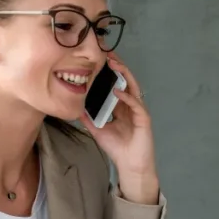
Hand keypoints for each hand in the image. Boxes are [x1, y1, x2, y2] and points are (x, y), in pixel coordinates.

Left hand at [80, 53, 158, 203]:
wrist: (131, 166)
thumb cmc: (117, 148)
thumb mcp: (97, 129)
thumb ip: (88, 117)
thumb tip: (74, 106)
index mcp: (122, 106)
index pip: (116, 83)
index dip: (110, 71)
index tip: (99, 58)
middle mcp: (131, 105)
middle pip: (126, 80)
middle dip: (118, 66)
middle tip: (107, 52)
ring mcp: (139, 110)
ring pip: (133, 87)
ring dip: (124, 74)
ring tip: (114, 63)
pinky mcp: (144, 119)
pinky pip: (136, 104)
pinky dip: (127, 96)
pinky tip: (118, 90)